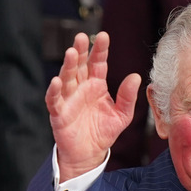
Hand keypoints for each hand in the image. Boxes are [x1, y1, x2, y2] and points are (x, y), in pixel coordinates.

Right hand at [46, 32, 140, 181]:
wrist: (89, 155)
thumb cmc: (104, 133)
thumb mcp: (122, 115)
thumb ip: (128, 97)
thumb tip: (136, 76)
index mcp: (96, 85)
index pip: (98, 63)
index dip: (100, 50)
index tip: (103, 36)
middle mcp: (81, 88)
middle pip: (79, 65)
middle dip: (80, 51)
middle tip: (82, 37)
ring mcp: (68, 99)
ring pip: (66, 78)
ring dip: (67, 65)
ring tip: (70, 53)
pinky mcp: (58, 112)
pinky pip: (55, 99)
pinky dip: (54, 90)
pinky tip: (57, 81)